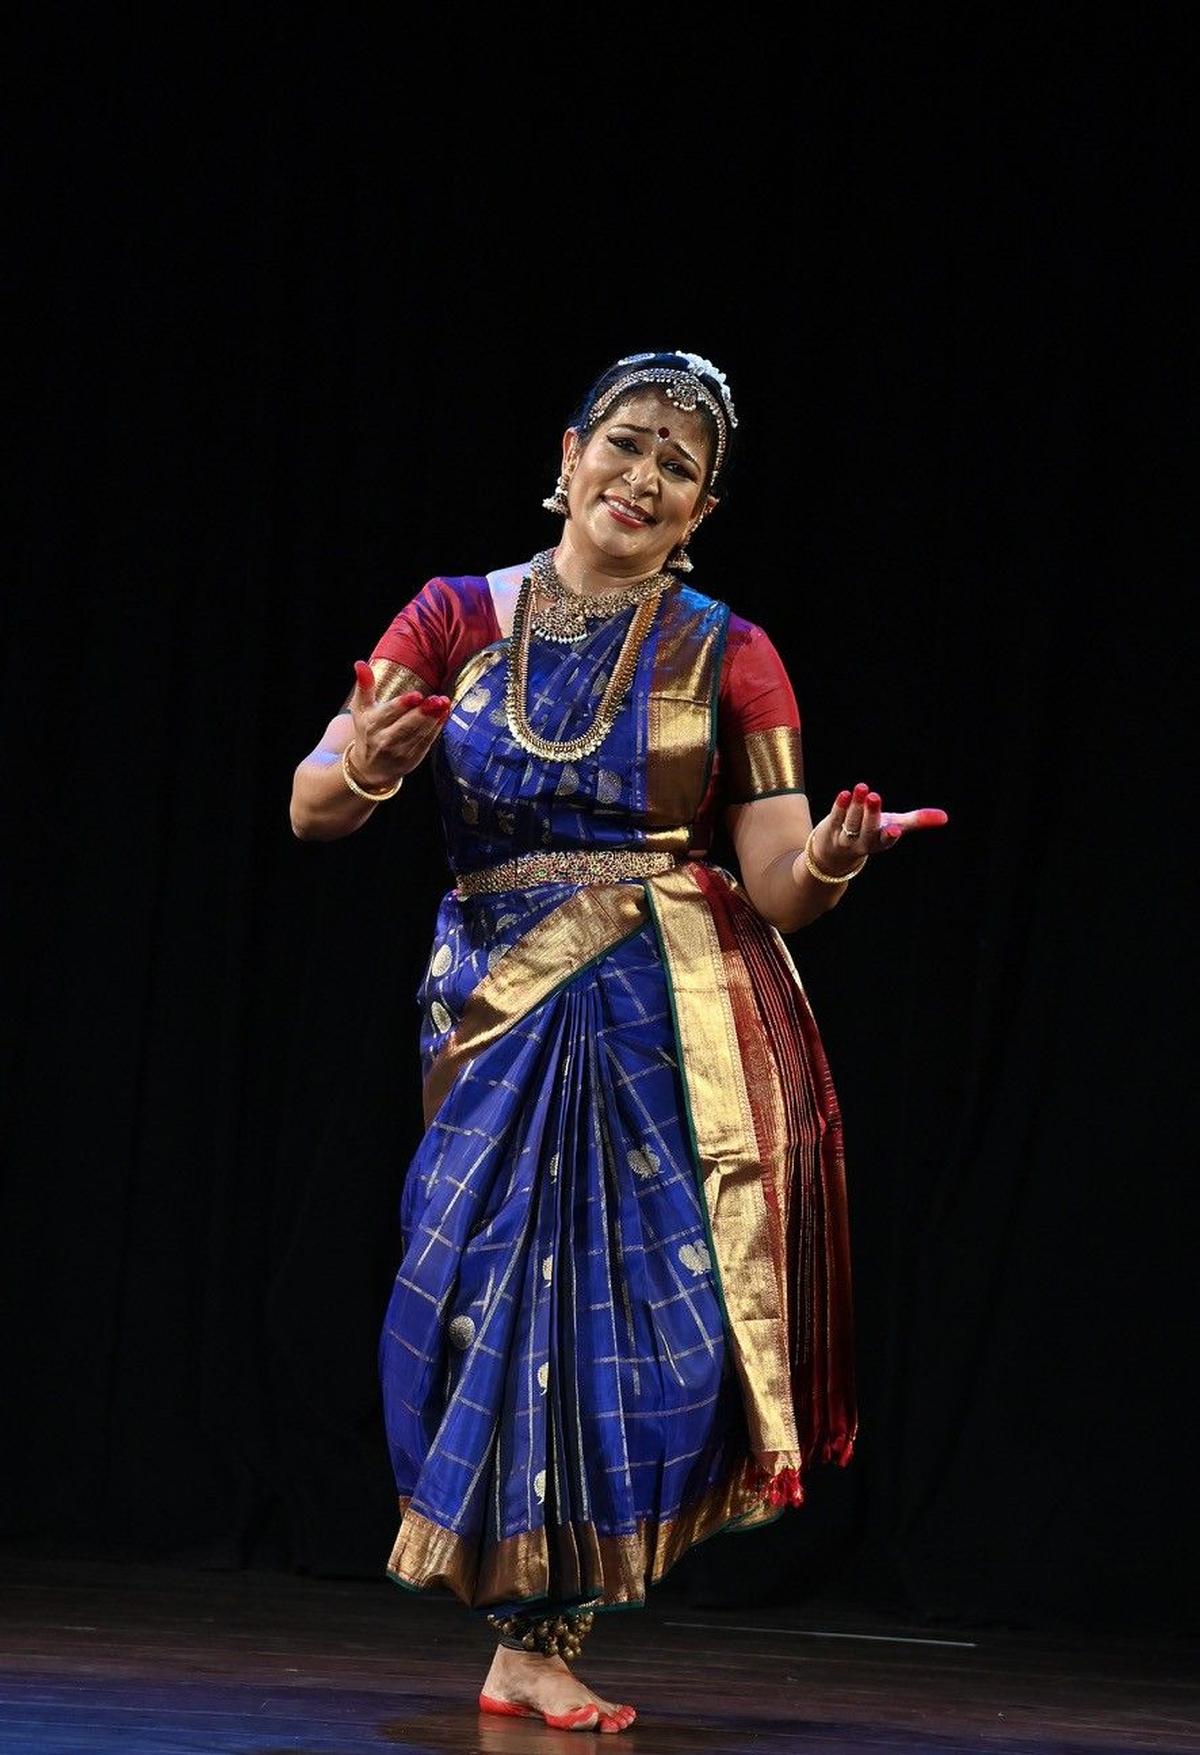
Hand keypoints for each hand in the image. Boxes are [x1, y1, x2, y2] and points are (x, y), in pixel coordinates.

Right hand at [347, 661, 451, 786]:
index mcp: (371, 725)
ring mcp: (400, 751)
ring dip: (434, 718)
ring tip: (444, 703)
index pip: (388, 714)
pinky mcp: (414, 757)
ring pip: (419, 733)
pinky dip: (437, 727)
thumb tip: (360, 664)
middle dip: (423, 713)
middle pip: (406, 725)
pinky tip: (445, 713)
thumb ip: (364, 686)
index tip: (417, 695)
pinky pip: (427, 741)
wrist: (371, 766)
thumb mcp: (361, 708)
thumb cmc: (367, 730)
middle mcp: (385, 740)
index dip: (402, 705)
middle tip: (437, 699)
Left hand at [807, 782, 948, 878]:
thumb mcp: (894, 826)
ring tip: (861, 787)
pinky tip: (845, 794)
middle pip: (867, 829)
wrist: (835, 854)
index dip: (890, 836)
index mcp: (880, 842)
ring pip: (850, 822)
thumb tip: (945, 817)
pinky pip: (836, 817)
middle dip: (871, 814)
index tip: (895, 829)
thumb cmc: (871, 834)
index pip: (885, 841)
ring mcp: (845, 837)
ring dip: (855, 805)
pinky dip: (840, 806)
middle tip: (874, 796)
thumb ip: (917, 821)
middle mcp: (863, 842)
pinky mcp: (830, 829)